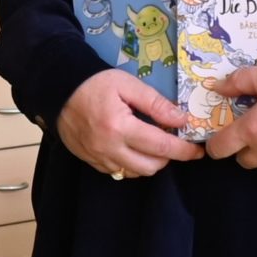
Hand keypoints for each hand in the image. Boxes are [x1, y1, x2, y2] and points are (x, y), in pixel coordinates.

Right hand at [56, 69, 198, 178]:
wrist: (58, 89)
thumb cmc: (94, 83)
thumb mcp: (127, 84)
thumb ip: (156, 103)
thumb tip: (182, 120)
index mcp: (120, 127)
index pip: (161, 146)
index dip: (184, 150)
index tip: (198, 151)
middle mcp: (109, 148)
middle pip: (151, 166)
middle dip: (168, 157)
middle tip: (172, 142)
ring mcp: (98, 157)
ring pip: (136, 173)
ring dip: (150, 162)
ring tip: (153, 145)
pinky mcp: (90, 161)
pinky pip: (119, 172)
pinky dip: (132, 164)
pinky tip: (133, 148)